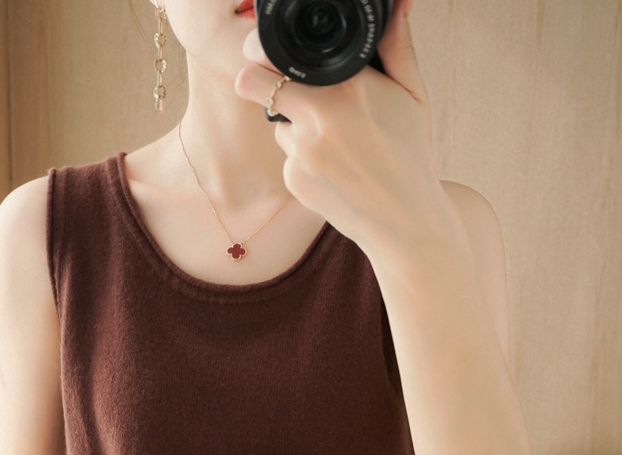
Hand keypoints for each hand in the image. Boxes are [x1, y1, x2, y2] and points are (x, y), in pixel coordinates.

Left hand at [234, 0, 454, 257]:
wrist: (405, 222)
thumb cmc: (411, 155)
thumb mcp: (413, 95)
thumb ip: (397, 46)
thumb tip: (397, 4)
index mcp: (347, 87)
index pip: (275, 56)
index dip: (265, 53)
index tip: (266, 54)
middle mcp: (317, 117)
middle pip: (252, 84)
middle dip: (259, 81)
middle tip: (278, 86)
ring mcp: (301, 152)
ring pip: (278, 124)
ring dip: (296, 126)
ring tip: (338, 144)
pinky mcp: (293, 181)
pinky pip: (287, 157)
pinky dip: (304, 159)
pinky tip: (335, 169)